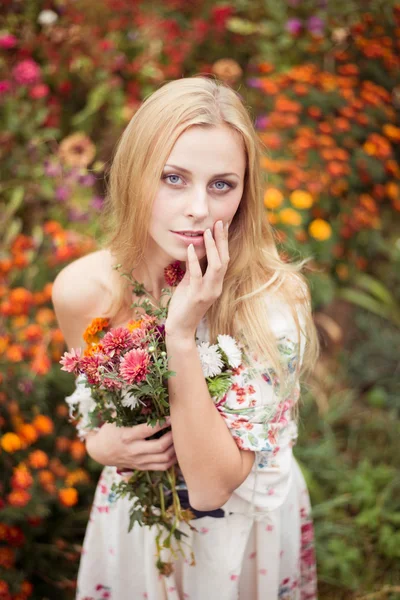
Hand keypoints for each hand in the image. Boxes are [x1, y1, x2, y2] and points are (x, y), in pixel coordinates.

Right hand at [85, 420, 176, 471]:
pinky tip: (176, 450)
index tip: (171, 416)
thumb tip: (151, 403)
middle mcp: (134, 450)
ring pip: (164, 459)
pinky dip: (173, 459)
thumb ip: (132, 411)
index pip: (148, 430)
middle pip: (160, 447)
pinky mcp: (143, 467)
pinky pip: (162, 467)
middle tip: (178, 428)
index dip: (162, 423)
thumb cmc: (110, 431)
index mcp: (127, 436)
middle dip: (172, 436)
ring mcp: (139, 461)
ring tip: (180, 438)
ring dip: (175, 448)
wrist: (100, 452)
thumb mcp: (116, 419)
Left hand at [165, 220, 228, 339]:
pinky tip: (190, 248)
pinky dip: (194, 260)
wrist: (180, 328)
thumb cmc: (183, 306)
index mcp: (216, 283)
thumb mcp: (190, 283)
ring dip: (212, 248)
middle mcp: (216, 287)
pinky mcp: (197, 296)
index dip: (224, 242)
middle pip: (224, 259)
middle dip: (222, 240)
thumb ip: (194, 268)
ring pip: (216, 266)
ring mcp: (208, 292)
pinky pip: (197, 275)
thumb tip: (193, 250)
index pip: (224, 258)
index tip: (222, 225)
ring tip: (207, 231)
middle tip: (220, 222)